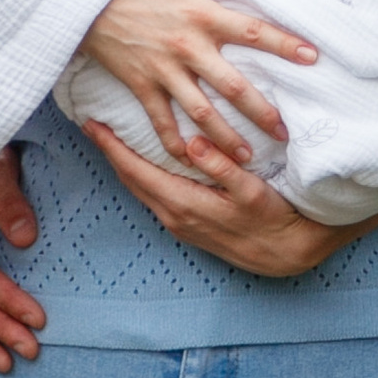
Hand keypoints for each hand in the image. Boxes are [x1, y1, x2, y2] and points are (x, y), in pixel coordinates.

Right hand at [81, 0, 316, 173]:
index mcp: (202, 15)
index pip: (252, 31)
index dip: (284, 44)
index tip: (311, 58)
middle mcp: (188, 47)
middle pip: (233, 85)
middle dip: (261, 111)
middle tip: (284, 131)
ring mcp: (163, 70)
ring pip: (201, 111)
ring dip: (226, 137)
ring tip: (247, 157)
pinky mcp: (141, 85)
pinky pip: (161, 120)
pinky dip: (175, 143)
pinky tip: (192, 160)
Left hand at [86, 119, 377, 274]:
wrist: (284, 254)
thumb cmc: (270, 218)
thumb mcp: (250, 190)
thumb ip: (220, 166)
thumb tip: (192, 143)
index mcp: (183, 203)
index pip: (136, 170)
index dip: (112, 146)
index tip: (92, 124)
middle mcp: (173, 215)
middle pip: (130, 180)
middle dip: (110, 152)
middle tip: (93, 125)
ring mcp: (178, 223)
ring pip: (140, 189)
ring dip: (124, 164)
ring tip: (112, 140)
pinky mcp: (186, 226)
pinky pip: (152, 196)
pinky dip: (140, 176)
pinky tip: (143, 164)